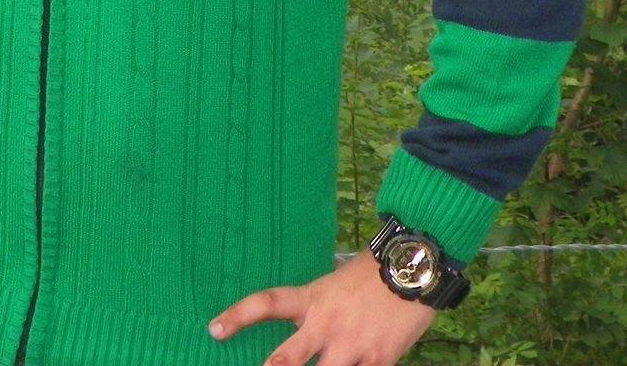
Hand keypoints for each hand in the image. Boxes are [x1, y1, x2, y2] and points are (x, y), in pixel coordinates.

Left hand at [205, 248, 439, 365]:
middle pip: (288, 359)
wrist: (412, 270)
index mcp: (312, 299)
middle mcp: (326, 325)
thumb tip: (299, 335)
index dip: (238, 316)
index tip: (214, 329)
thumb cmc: (371, 276)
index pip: (267, 303)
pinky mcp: (378, 361)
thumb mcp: (334, 286)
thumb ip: (315, 314)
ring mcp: (352, 347)